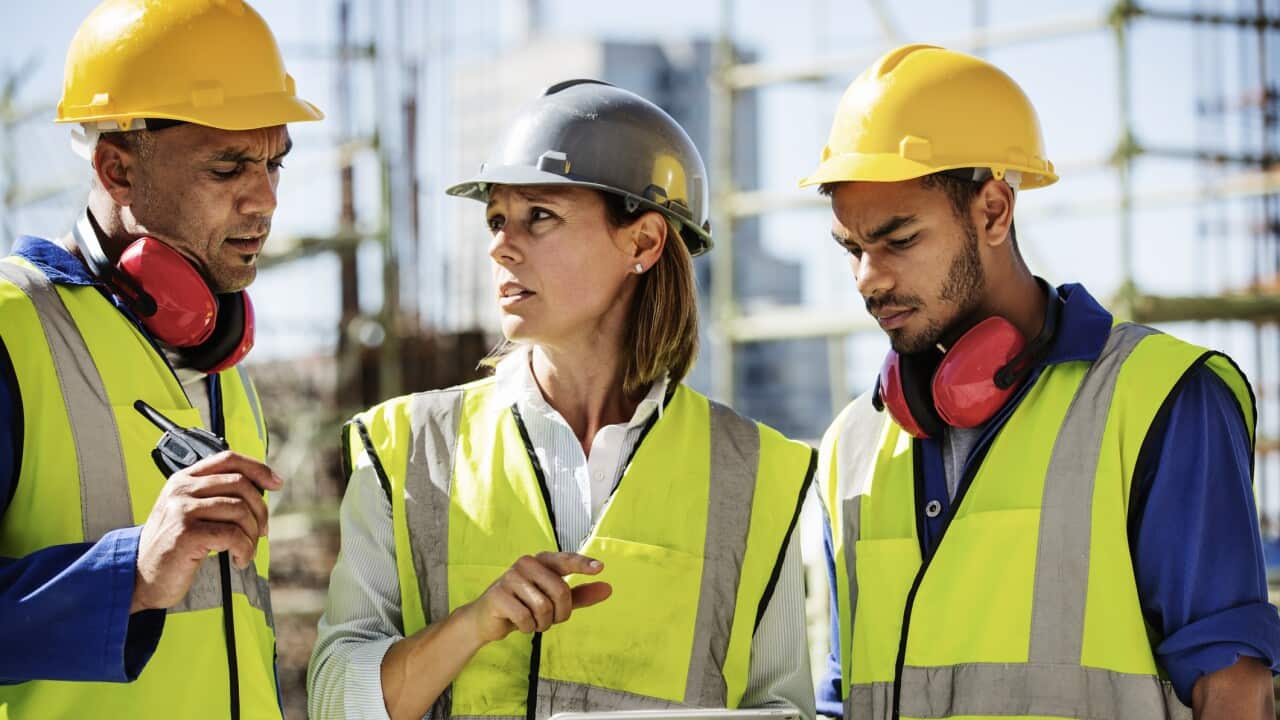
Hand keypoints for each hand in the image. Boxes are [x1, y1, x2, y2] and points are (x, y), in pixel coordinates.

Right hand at [131, 451, 283, 613]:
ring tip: (246, 550)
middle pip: (241, 485)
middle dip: (260, 510)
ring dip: (252, 535)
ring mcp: (181, 510)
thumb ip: (216, 496)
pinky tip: (239, 560)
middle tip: (261, 532)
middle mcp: (181, 489)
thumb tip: (263, 488)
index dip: (258, 468)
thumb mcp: (191, 513)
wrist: (140, 578)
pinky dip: (245, 549)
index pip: (228, 459)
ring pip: (240, 510)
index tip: (276, 484)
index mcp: (184, 479)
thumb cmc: (173, 547)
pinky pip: (234, 535)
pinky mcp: (186, 533)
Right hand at [460, 552, 611, 643]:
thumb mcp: (556, 602)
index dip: (583, 564)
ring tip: (533, 621)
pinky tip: (521, 624)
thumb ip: (581, 595)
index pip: (566, 560)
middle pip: (560, 591)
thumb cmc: (525, 606)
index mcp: (542, 561)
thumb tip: (608, 588)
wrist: (487, 619)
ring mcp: (511, 577)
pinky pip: (526, 618)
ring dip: (543, 623)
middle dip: (561, 613)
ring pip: (544, 607)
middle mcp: (526, 564)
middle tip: (551, 620)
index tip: (601, 568)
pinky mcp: (498, 595)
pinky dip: (528, 628)